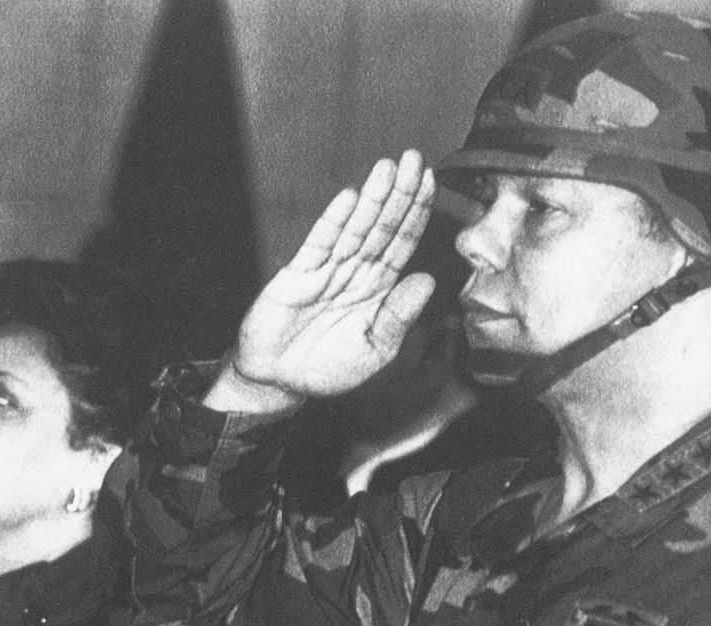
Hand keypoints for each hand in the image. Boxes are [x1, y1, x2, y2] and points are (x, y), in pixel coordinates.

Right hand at [205, 150, 435, 411]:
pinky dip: (334, 223)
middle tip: (413, 159)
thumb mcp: (374, 350)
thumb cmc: (328, 368)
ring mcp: (326, 271)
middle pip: (382, 227)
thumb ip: (399, 317)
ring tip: (386, 169)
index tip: (430, 183)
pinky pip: (319, 245)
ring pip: (355, 229)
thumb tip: (427, 281)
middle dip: (399, 193)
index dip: (416, 212)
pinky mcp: (298, 276)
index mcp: (378, 287)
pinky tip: (349, 200)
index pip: (402, 243)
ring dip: (371, 199)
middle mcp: (355, 272)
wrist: (280, 382)